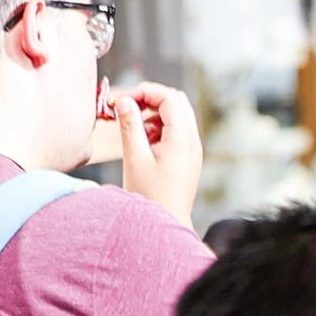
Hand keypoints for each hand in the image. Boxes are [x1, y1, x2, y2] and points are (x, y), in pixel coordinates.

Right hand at [108, 82, 203, 224]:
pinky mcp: (187, 157)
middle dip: (150, 99)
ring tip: (132, 130)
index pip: (169, 97)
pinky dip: (158, 128)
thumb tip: (124, 101)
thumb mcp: (134, 158)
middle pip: (176, 101)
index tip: (122, 100)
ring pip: (176, 115)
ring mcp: (192, 149)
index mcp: (182, 139)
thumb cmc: (150, 197)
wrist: (165, 224)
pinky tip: (142, 143)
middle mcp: (192, 141)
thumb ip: (129, 126)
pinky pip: (175, 131)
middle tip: (126, 108)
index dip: (145, 92)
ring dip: (153, 114)